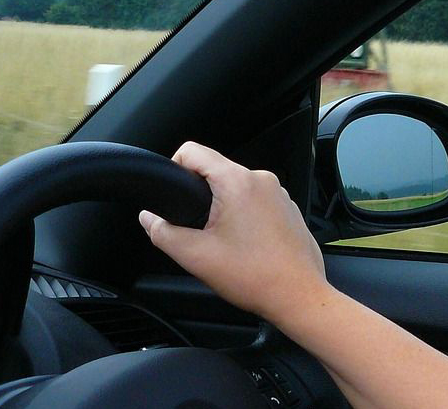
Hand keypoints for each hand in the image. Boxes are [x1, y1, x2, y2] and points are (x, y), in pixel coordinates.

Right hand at [139, 141, 328, 323]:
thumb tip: (149, 218)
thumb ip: (163, 232)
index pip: (193, 151)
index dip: (174, 167)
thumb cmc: (255, 276)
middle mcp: (262, 180)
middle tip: (199, 230)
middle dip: (200, 196)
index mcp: (238, 182)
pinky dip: (244, 216)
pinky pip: (256, 201)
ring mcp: (279, 193)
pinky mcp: (288, 208)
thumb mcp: (195, 256)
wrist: (298, 295)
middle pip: (216, 171)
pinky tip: (245, 244)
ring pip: (236, 188)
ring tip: (224, 241)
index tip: (173, 194)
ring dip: (223, 208)